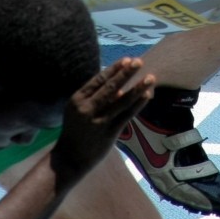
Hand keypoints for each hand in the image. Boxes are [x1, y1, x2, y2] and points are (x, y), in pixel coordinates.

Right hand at [50, 58, 155, 183]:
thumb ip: (95, 97)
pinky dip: (138, 104)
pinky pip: (126, 115)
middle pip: (111, 88)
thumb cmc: (76, 130)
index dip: (114, 69)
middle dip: (126, 73)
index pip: (98, 80)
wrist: (70, 158)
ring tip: (150, 78)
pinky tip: (147, 95)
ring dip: (138, 88)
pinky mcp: (109, 133)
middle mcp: (87, 109)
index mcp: (77, 99)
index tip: (127, 60)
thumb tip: (120, 86)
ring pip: (122, 101)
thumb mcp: (78, 110)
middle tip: (139, 62)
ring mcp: (99, 121)